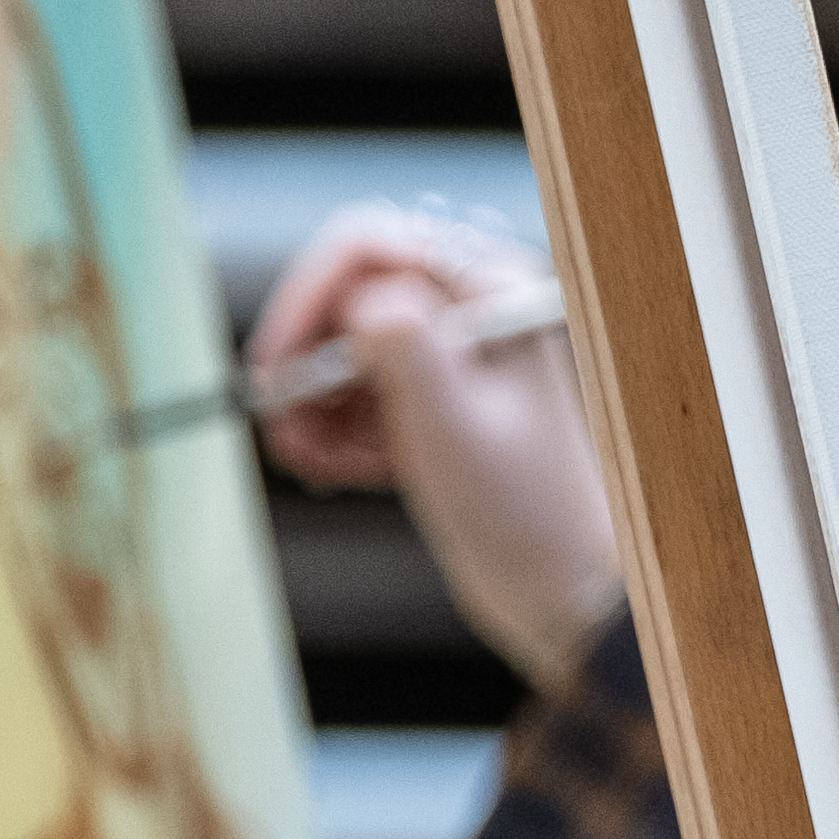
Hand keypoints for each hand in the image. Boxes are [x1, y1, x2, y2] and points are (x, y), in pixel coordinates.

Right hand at [244, 204, 624, 691]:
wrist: (564, 590)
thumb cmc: (526, 510)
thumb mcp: (453, 426)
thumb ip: (406, 350)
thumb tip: (363, 294)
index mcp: (489, 293)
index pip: (369, 248)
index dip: (307, 297)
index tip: (275, 363)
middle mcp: (470, 314)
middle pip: (347, 301)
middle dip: (305, 362)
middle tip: (280, 425)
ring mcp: (452, 364)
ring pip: (344, 356)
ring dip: (311, 405)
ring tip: (304, 458)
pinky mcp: (434, 412)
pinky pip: (359, 401)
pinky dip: (333, 433)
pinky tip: (331, 473)